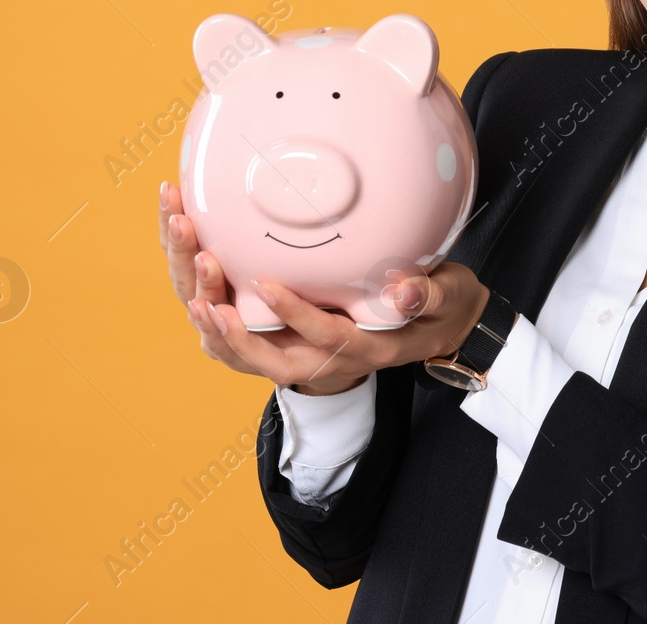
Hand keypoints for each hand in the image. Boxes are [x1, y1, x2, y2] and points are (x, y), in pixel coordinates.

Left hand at [160, 179, 491, 394]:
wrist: (444, 328)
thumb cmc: (447, 306)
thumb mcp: (450, 295)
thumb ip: (429, 292)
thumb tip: (405, 292)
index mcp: (371, 347)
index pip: (327, 335)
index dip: (295, 313)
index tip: (266, 282)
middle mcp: (339, 361)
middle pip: (279, 364)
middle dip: (241, 338)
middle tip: (211, 304)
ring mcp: (321, 358)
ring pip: (263, 362)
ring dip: (226, 338)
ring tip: (197, 302)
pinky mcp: (306, 347)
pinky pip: (261, 351)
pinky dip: (229, 335)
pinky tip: (205, 302)